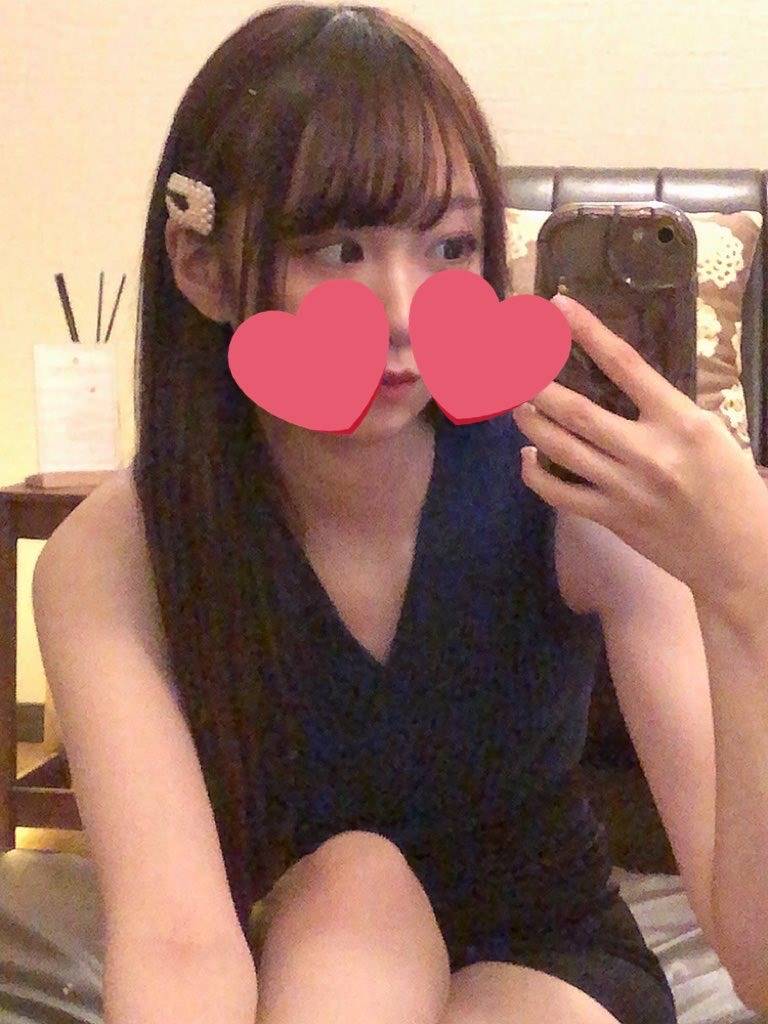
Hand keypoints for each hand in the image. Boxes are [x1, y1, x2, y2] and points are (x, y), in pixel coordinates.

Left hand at [512, 294, 767, 600]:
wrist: (739, 555)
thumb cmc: (730, 487)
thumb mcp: (711, 434)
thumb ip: (666, 410)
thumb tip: (621, 384)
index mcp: (681, 421)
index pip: (626, 365)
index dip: (587, 332)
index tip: (558, 307)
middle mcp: (649, 452)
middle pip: (576, 411)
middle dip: (538, 385)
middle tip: (515, 365)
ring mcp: (625, 488)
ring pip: (561, 449)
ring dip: (531, 423)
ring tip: (518, 405)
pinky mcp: (611, 519)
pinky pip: (559, 493)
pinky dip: (534, 474)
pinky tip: (526, 458)